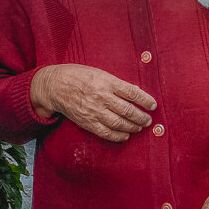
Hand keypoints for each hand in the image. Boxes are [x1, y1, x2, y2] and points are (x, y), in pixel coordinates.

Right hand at [29, 64, 156, 141]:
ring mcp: (94, 111)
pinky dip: (118, 136)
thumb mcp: (99, 73)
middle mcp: (102, 97)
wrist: (55, 86)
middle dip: (141, 117)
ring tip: (140, 127)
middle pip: (127, 110)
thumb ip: (115, 83)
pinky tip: (126, 135)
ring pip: (119, 123)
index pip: (131, 92)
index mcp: (106, 82)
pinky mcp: (87, 122)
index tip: (153, 105)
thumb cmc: (78, 76)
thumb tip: (134, 92)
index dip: (145, 100)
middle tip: (148, 119)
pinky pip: (106, 132)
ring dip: (132, 127)